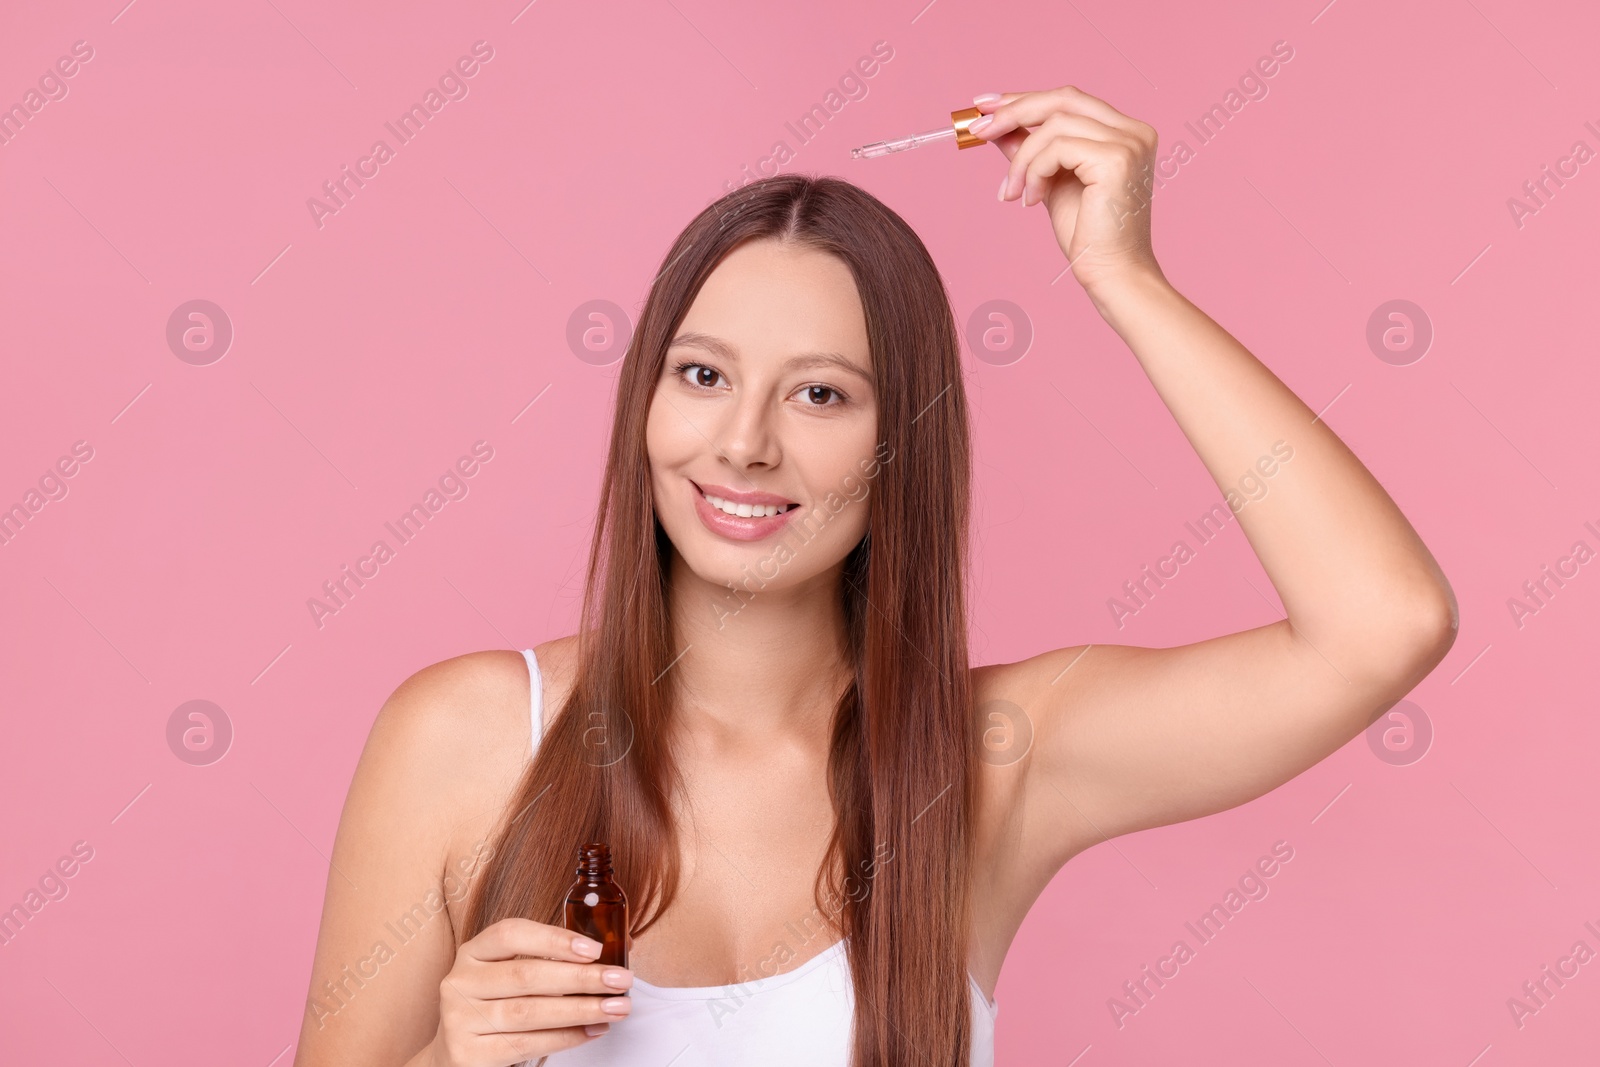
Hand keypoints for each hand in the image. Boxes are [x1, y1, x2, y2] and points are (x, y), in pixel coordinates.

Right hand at [428, 918, 633, 1066]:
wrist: (455, 1055)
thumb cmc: (496, 1006)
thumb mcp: (511, 975)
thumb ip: (554, 960)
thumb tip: (618, 948)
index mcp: (473, 953)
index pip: (510, 934)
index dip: (554, 939)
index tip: (594, 949)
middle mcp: (461, 982)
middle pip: (526, 975)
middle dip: (580, 978)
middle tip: (620, 980)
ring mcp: (460, 1019)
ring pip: (529, 1012)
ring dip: (580, 1010)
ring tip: (616, 1008)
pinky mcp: (468, 1054)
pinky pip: (526, 1044)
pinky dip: (565, 1038)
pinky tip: (592, 1031)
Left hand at [968, 85, 1163, 292]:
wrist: (1111, 275)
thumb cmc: (1088, 236)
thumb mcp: (1049, 182)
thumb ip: (1030, 152)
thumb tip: (997, 127)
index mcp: (1124, 132)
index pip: (1068, 100)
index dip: (1024, 99)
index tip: (985, 106)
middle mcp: (1133, 131)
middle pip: (1062, 99)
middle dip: (1014, 111)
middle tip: (978, 131)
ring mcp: (1128, 143)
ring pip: (1053, 126)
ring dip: (1021, 159)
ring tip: (1012, 193)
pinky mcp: (1117, 159)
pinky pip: (1057, 148)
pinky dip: (1034, 171)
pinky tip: (1031, 201)